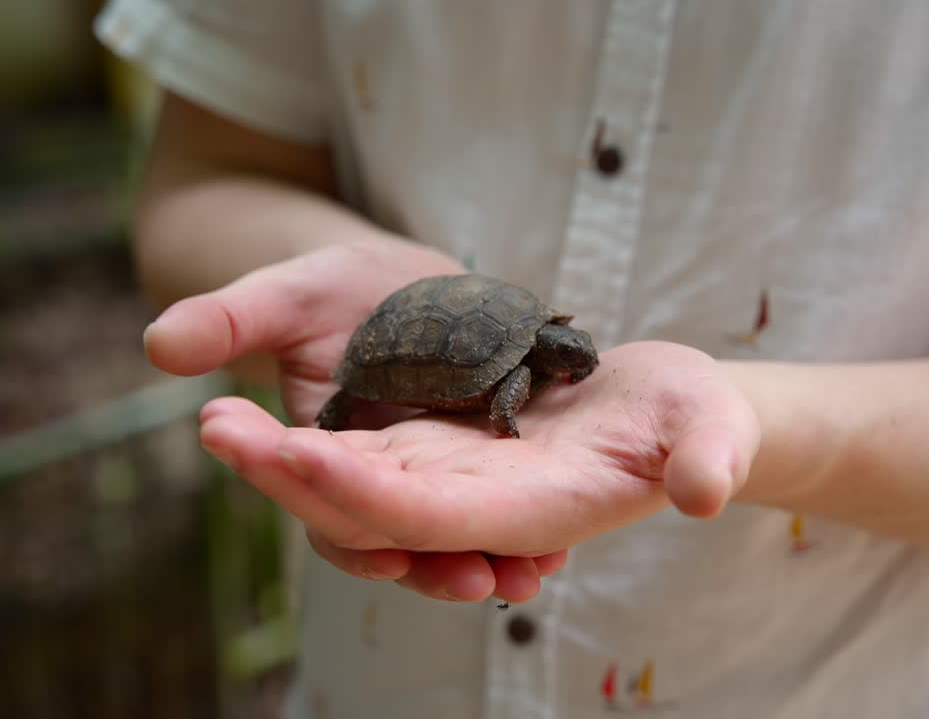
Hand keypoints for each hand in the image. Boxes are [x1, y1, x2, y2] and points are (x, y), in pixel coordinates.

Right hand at [140, 236, 574, 601]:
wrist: (409, 281)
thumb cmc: (337, 286)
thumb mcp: (289, 292)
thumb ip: (232, 319)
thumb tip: (159, 344)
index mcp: (326, 457)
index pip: (327, 512)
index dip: (353, 535)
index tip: (389, 558)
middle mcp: (381, 480)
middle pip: (403, 539)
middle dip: (437, 565)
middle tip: (480, 581)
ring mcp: (436, 476)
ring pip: (458, 534)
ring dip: (495, 559)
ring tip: (535, 575)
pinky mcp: (485, 464)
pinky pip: (507, 507)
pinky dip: (531, 528)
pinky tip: (565, 545)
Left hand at [197, 341, 761, 603]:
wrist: (672, 413)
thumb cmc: (699, 418)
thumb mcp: (713, 420)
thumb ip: (712, 455)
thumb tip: (703, 490)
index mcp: (535, 508)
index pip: (433, 514)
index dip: (363, 492)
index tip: (294, 454)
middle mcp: (480, 503)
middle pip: (368, 504)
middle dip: (290, 474)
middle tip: (215, 423)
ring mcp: (454, 475)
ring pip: (352, 481)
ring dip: (283, 459)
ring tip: (216, 414)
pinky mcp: (445, 445)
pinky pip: (364, 454)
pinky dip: (309, 445)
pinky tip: (256, 415)